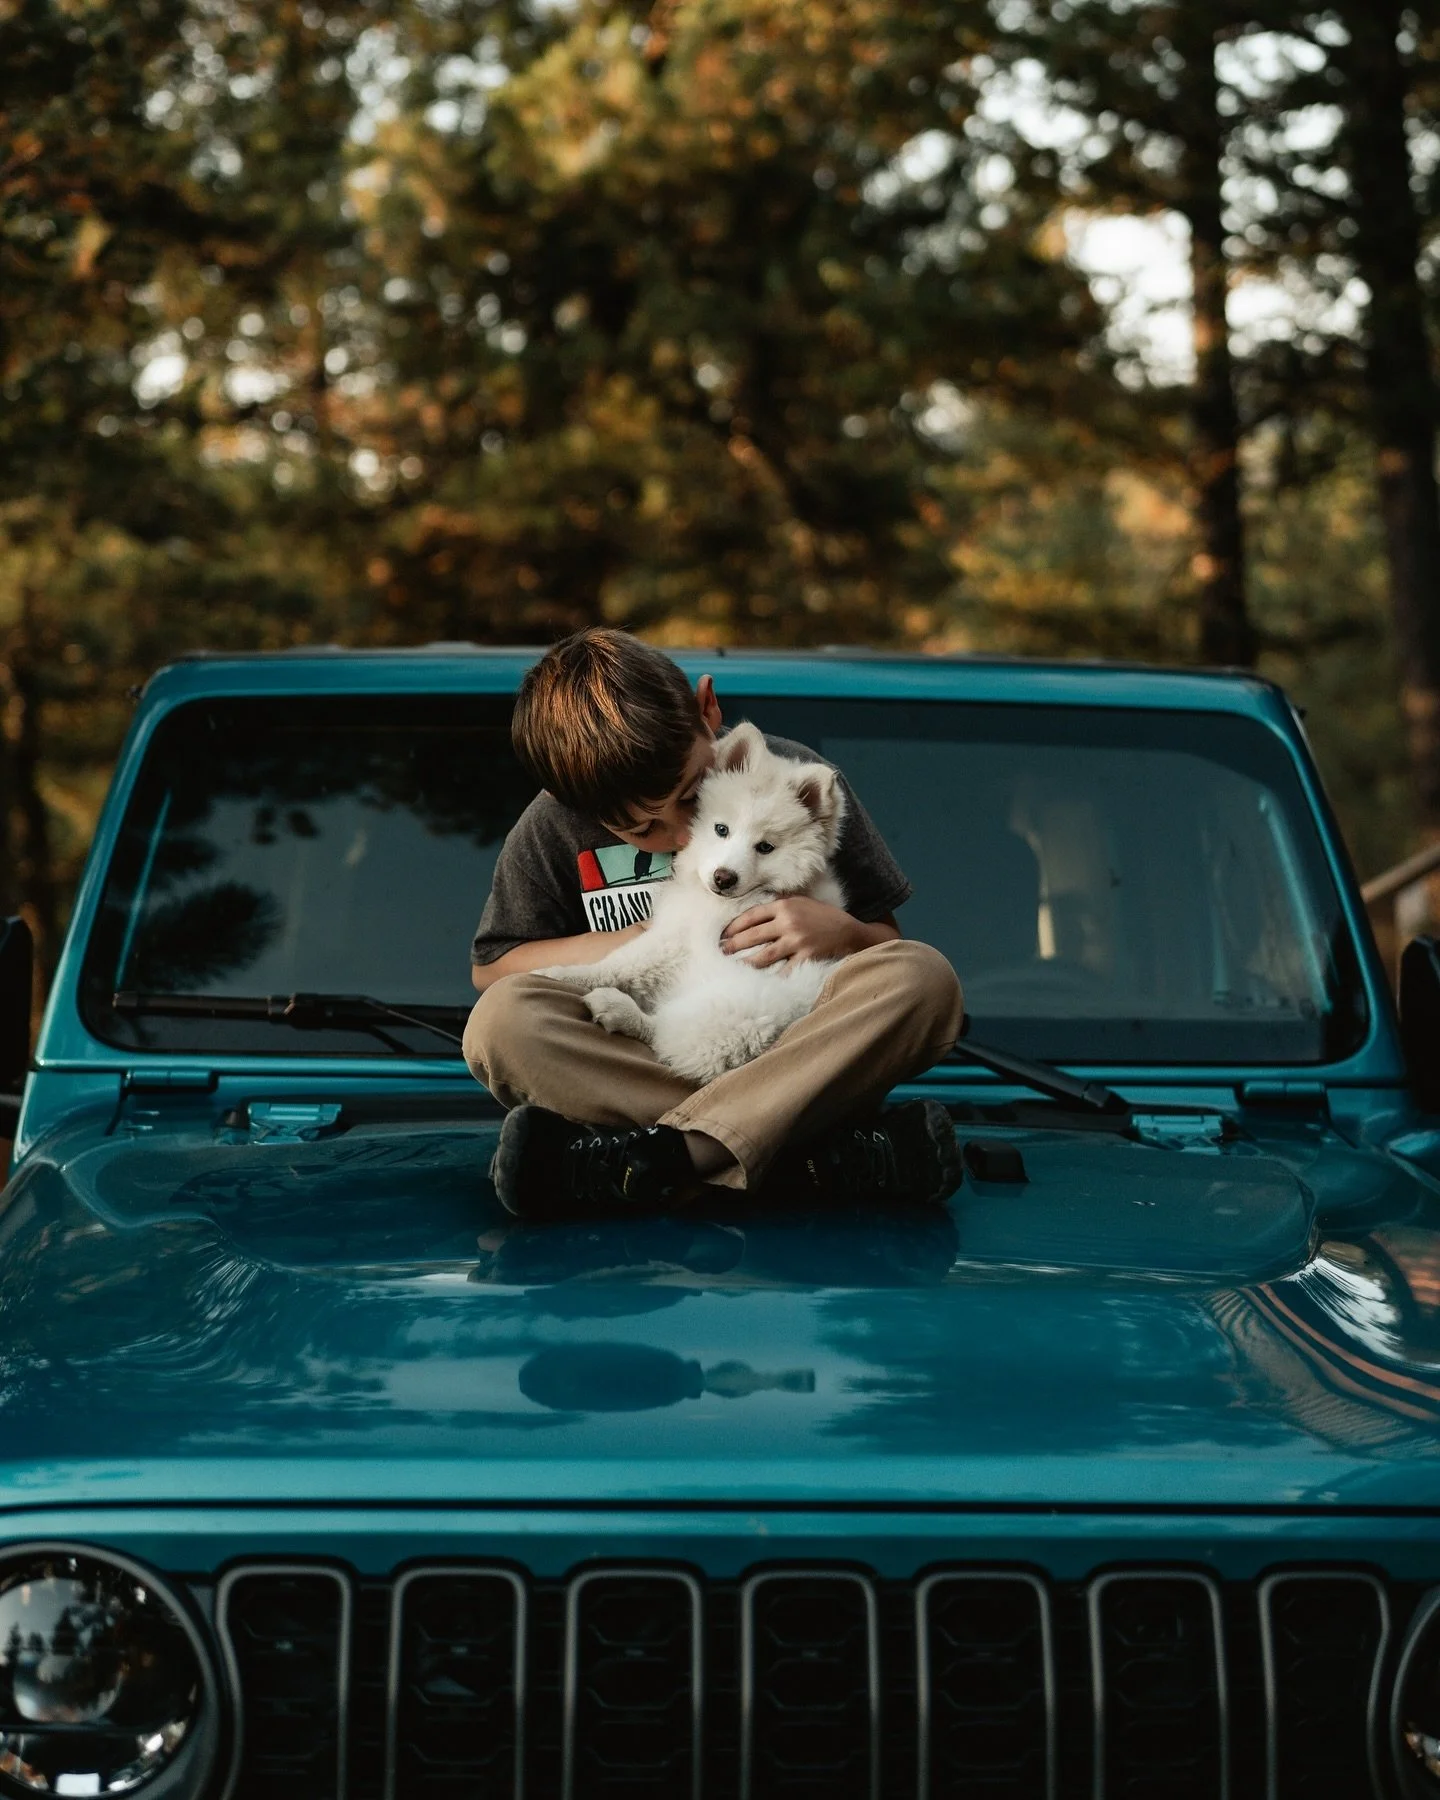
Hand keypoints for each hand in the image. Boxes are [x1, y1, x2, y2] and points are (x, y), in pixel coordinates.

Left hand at [721, 897, 871, 967]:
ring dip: (746, 963)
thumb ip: (781, 904)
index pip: (751, 915)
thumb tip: (756, 910)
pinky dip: (772, 977)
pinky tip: (760, 983)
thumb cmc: (824, 917)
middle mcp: (788, 922)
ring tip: (734, 968)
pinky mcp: (807, 956)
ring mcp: (797, 940)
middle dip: (733, 945)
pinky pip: (784, 970)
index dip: (734, 926)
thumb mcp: (802, 902)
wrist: (850, 931)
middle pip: (753, 936)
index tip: (723, 935)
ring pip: (763, 955)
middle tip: (721, 953)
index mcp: (784, 906)